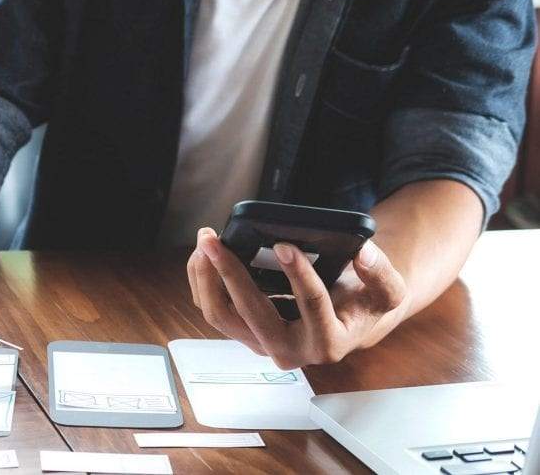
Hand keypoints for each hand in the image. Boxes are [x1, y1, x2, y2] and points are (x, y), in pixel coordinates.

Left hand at [188, 228, 407, 368]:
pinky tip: (203, 256)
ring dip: (206, 278)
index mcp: (328, 342)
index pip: (311, 305)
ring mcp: (261, 343)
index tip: (284, 244)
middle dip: (229, 273)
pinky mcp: (243, 333)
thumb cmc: (362, 305)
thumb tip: (363, 253)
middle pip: (251, 313)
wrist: (345, 323)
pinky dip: (203, 281)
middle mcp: (289, 350)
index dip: (298, 274)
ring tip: (205, 243)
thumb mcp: (387, 292)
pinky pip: (214, 310)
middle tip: (215, 241)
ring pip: (222, 316)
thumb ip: (381, 274)